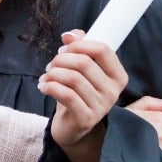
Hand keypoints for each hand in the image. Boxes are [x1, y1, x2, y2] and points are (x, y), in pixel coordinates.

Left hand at [38, 30, 127, 152]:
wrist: (73, 126)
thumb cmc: (78, 92)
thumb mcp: (82, 69)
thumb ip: (79, 46)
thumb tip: (69, 35)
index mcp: (117, 75)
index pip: (102, 49)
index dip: (79, 44)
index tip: (64, 48)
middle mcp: (113, 91)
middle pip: (84, 62)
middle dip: (61, 59)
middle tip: (51, 65)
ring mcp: (101, 106)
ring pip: (73, 78)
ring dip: (53, 73)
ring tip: (46, 76)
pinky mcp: (86, 118)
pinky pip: (66, 95)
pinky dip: (50, 86)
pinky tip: (44, 86)